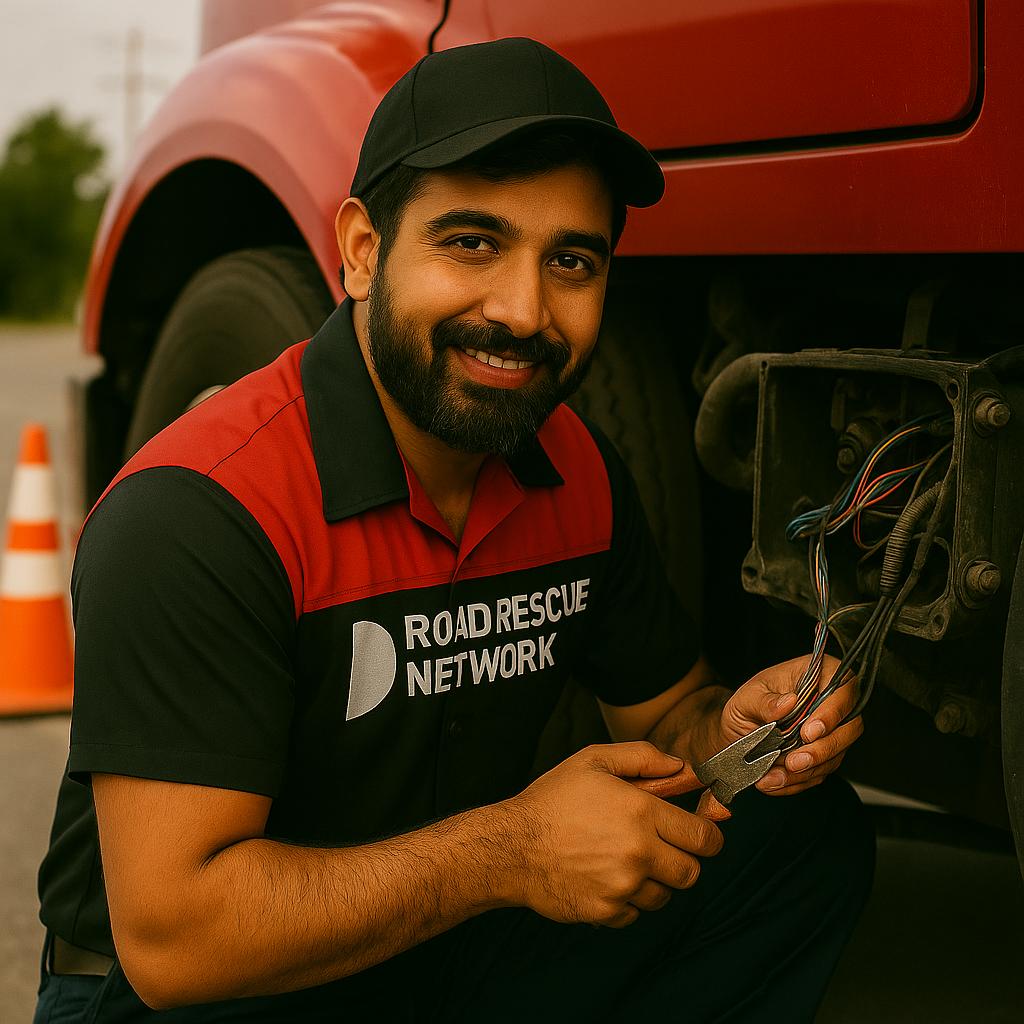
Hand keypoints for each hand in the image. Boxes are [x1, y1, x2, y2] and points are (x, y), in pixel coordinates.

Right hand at [500, 742, 723, 927]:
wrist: (511, 846)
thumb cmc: (552, 800)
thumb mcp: (593, 760)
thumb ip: (643, 757)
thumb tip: (681, 768)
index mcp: (640, 812)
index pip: (703, 836)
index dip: (708, 835)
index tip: (700, 834)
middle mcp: (638, 852)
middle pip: (691, 872)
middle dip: (683, 859)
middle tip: (661, 848)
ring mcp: (623, 886)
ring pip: (666, 895)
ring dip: (655, 881)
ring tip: (626, 861)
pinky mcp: (607, 912)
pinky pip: (637, 914)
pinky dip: (628, 902)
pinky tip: (606, 878)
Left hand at [720, 654, 863, 795]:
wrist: (738, 728)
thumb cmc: (748, 703)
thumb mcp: (748, 696)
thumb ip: (766, 701)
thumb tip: (788, 703)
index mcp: (820, 674)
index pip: (843, 689)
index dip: (831, 713)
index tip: (809, 732)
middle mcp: (832, 703)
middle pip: (849, 727)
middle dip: (822, 750)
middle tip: (795, 761)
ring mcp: (832, 732)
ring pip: (837, 754)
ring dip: (808, 770)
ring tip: (778, 775)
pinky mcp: (826, 756)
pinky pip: (821, 772)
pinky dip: (798, 781)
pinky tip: (775, 781)